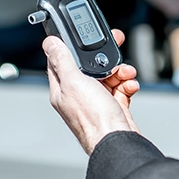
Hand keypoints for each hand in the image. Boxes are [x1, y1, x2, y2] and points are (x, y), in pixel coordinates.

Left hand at [44, 29, 139, 154]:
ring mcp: (96, 101)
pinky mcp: (113, 106)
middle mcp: (78, 95)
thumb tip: (49, 43)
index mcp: (63, 89)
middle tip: (116, 45)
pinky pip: (121, 88)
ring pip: (108, 76)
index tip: (85, 36)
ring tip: (126, 73)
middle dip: (105, 57)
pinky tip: (130, 86)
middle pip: (90, 66)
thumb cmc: (94, 119)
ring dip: (120, 70)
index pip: (62, 61)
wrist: (118, 141)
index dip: (73, 47)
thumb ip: (62, 61)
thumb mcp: (74, 83)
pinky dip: (128, 84)